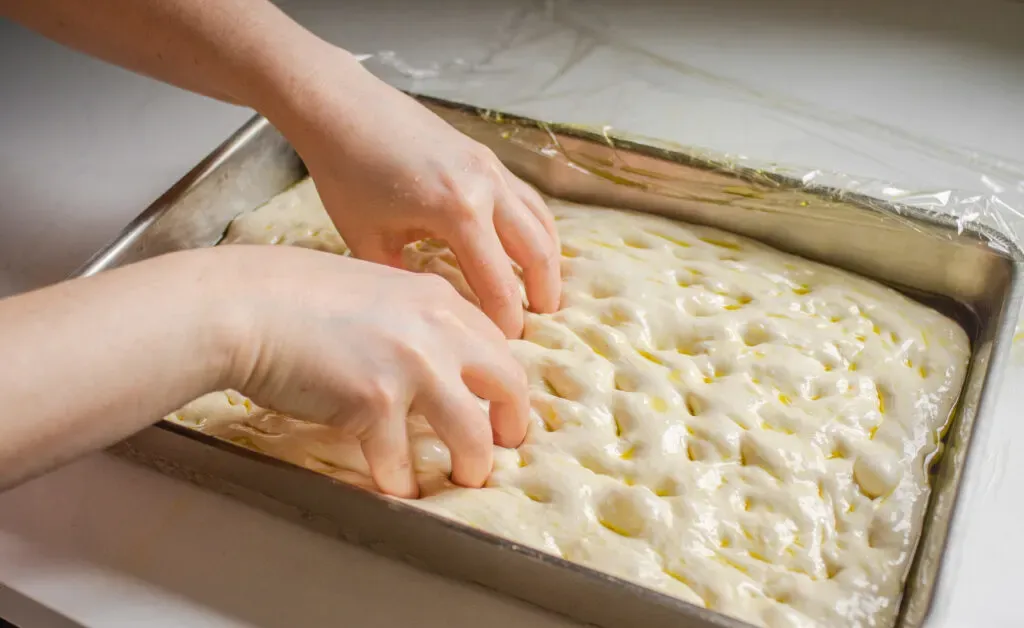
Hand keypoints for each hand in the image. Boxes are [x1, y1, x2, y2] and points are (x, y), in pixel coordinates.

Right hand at [216, 245, 529, 498]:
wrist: (246, 304)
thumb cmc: (293, 293)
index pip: (497, 342)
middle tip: (504, 443)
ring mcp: (411, 368)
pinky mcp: (376, 404)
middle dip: (512, 421)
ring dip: (472, 464)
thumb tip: (431, 357)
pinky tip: (397, 489)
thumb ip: (412, 317)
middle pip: (505, 383)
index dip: (503, 378)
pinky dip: (400, 482)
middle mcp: (437, 330)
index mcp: (438, 298)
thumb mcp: (374, 286)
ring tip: (463, 479)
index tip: (499, 401)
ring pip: (470, 434)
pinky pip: (401, 461)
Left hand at [262, 48, 560, 338]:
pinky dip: (536, 228)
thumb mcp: (368, 240)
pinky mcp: (487, 157)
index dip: (505, 320)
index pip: (497, 282)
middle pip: (537, 251)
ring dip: (548, 260)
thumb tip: (430, 314)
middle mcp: (486, 187)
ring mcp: (492, 167)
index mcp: (457, 212)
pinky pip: (528, 199)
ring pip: (540, 222)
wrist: (341, 108)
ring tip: (544, 293)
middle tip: (541, 324)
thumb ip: (404, 281)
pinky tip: (528, 248)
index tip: (505, 346)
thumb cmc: (346, 173)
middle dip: (543, 293)